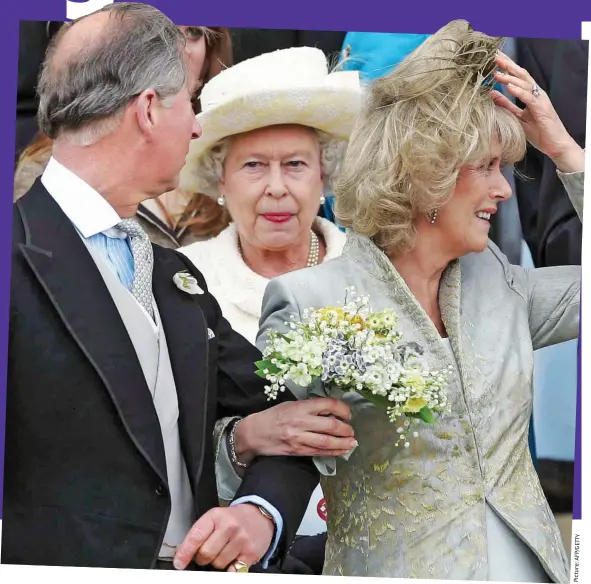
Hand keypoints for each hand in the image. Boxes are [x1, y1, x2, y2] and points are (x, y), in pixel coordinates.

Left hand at [173, 504, 273, 570]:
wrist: (260, 514)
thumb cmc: (234, 518)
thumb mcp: (216, 518)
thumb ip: (200, 533)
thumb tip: (182, 554)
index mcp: (216, 516)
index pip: (196, 536)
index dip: (185, 552)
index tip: (179, 563)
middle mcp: (229, 526)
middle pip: (206, 554)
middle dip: (203, 558)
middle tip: (208, 552)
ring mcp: (241, 540)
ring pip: (218, 564)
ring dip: (217, 562)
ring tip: (224, 551)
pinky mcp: (251, 553)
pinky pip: (232, 571)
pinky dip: (230, 569)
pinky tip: (232, 559)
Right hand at [234, 398, 356, 463]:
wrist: (254, 433)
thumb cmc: (273, 416)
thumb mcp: (290, 405)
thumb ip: (309, 408)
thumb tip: (330, 412)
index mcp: (300, 407)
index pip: (327, 405)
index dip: (342, 408)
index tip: (347, 413)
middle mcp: (301, 422)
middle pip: (331, 425)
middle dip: (345, 428)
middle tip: (351, 430)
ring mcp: (299, 438)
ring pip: (327, 442)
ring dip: (343, 443)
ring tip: (352, 442)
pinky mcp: (297, 451)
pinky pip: (319, 452)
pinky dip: (333, 452)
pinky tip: (342, 450)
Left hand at [491, 51, 583, 172]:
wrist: (555, 144)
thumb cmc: (539, 132)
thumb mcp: (517, 117)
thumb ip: (506, 105)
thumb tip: (492, 94)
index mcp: (531, 95)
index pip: (517, 77)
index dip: (506, 67)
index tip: (494, 58)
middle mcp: (536, 94)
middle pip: (521, 75)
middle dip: (508, 65)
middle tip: (495, 55)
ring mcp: (540, 100)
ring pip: (524, 84)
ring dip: (509, 77)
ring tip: (496, 72)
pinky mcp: (542, 109)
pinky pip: (529, 98)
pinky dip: (518, 91)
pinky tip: (509, 86)